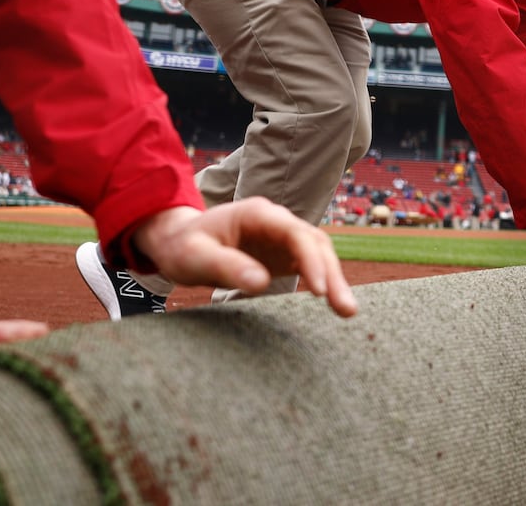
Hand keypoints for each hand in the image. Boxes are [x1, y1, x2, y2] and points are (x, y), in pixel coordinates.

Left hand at [130, 199, 357, 316]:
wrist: (178, 240)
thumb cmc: (184, 246)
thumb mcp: (195, 256)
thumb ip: (226, 266)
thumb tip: (261, 283)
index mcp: (258, 213)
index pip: (295, 233)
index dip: (312, 260)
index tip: (319, 290)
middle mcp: (277, 221)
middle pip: (315, 244)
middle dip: (333, 275)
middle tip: (346, 310)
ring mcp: (283, 237)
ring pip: (319, 254)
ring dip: (334, 280)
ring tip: (347, 312)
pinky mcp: (283, 254)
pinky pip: (311, 266)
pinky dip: (325, 283)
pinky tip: (335, 304)